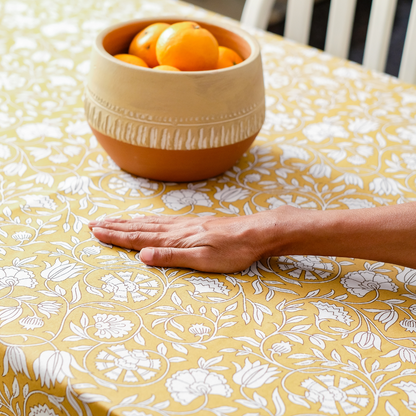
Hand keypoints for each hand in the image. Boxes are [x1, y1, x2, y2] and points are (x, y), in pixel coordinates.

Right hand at [88, 209, 291, 272]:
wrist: (255, 232)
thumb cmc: (232, 251)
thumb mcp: (203, 260)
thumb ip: (172, 257)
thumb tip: (142, 256)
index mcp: (176, 238)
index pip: (139, 237)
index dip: (116, 236)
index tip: (96, 232)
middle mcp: (176, 228)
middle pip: (139, 227)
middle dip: (115, 226)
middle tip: (93, 223)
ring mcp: (184, 224)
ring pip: (149, 222)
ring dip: (128, 221)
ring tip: (112, 220)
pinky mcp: (193, 223)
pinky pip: (163, 219)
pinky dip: (147, 219)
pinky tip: (146, 219)